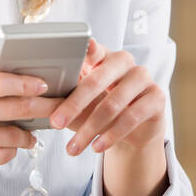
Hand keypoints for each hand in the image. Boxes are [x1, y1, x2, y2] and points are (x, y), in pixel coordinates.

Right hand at [0, 61, 63, 184]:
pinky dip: (12, 149)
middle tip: (57, 106)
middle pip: (15, 108)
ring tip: (32, 131)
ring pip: (14, 134)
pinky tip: (9, 144)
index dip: (26, 83)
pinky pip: (4, 154)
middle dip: (43, 107)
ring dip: (29, 133)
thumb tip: (19, 67)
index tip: (44, 85)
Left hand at [49, 37, 165, 155]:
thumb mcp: (81, 104)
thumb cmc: (101, 108)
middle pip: (97, 79)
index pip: (94, 49)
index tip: (81, 51)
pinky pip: (132, 117)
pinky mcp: (157, 97)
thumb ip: (65, 98)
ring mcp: (143, 78)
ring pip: (113, 102)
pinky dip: (111, 135)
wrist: (135, 129)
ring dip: (90, 128)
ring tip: (73, 147)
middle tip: (56, 122)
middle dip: (74, 104)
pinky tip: (97, 146)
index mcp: (104, 56)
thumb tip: (37, 105)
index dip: (87, 50)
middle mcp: (125, 61)